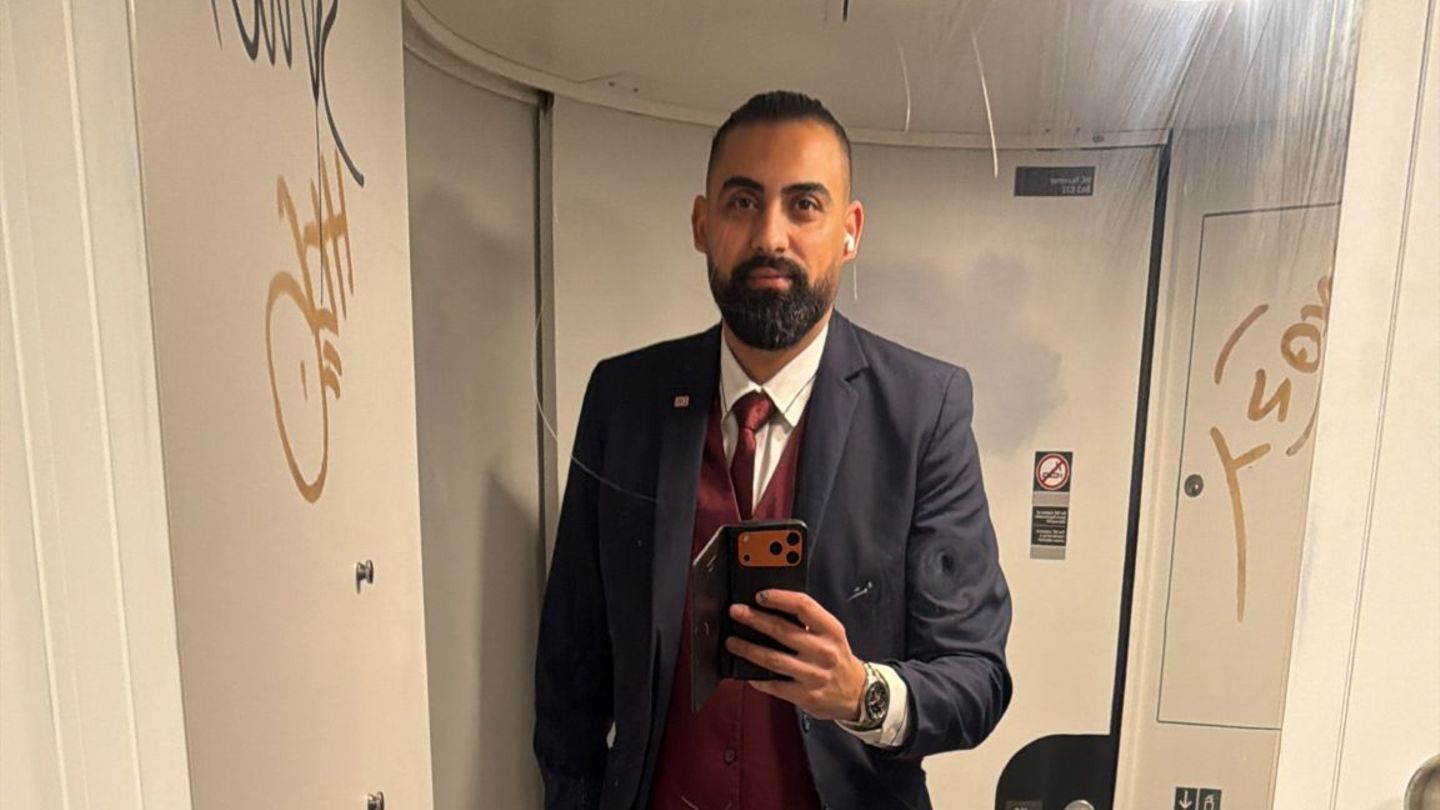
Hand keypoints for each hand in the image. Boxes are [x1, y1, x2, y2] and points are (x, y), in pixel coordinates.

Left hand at [725, 589, 866, 721]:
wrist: (858, 693)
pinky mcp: (806, 696)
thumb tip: (771, 608)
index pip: (804, 606)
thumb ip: (809, 622)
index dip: (779, 598)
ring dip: (748, 649)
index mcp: (831, 630)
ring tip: (732, 642)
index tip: (760, 595)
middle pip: (782, 631)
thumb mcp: (832, 634)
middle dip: (754, 619)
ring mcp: (814, 675)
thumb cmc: (837, 657)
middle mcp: (823, 651)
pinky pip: (775, 685)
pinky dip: (758, 678)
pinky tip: (746, 672)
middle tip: (736, 612)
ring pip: (773, 659)